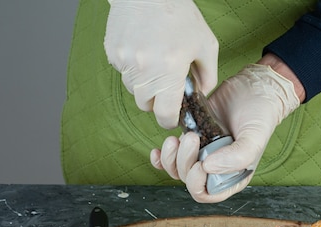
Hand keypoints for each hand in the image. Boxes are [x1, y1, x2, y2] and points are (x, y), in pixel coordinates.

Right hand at [104, 0, 217, 128]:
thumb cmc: (179, 14)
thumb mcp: (206, 44)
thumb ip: (208, 75)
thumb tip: (202, 94)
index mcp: (169, 71)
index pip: (164, 115)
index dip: (170, 119)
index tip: (173, 115)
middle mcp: (144, 70)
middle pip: (146, 105)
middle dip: (157, 100)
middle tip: (166, 83)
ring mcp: (125, 62)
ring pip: (133, 89)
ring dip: (144, 84)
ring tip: (155, 61)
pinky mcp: (113, 53)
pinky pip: (122, 72)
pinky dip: (132, 68)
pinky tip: (143, 49)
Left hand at [150, 62, 300, 202]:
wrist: (254, 87)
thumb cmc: (260, 115)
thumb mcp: (255, 138)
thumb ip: (237, 157)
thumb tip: (207, 168)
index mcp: (232, 176)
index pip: (207, 194)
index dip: (197, 183)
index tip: (201, 163)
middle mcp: (215, 169)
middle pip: (188, 180)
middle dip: (184, 162)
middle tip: (193, 137)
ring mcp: (201, 153)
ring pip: (176, 169)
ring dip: (171, 157)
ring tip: (179, 137)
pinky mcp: (191, 138)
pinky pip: (170, 156)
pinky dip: (161, 157)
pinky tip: (160, 148)